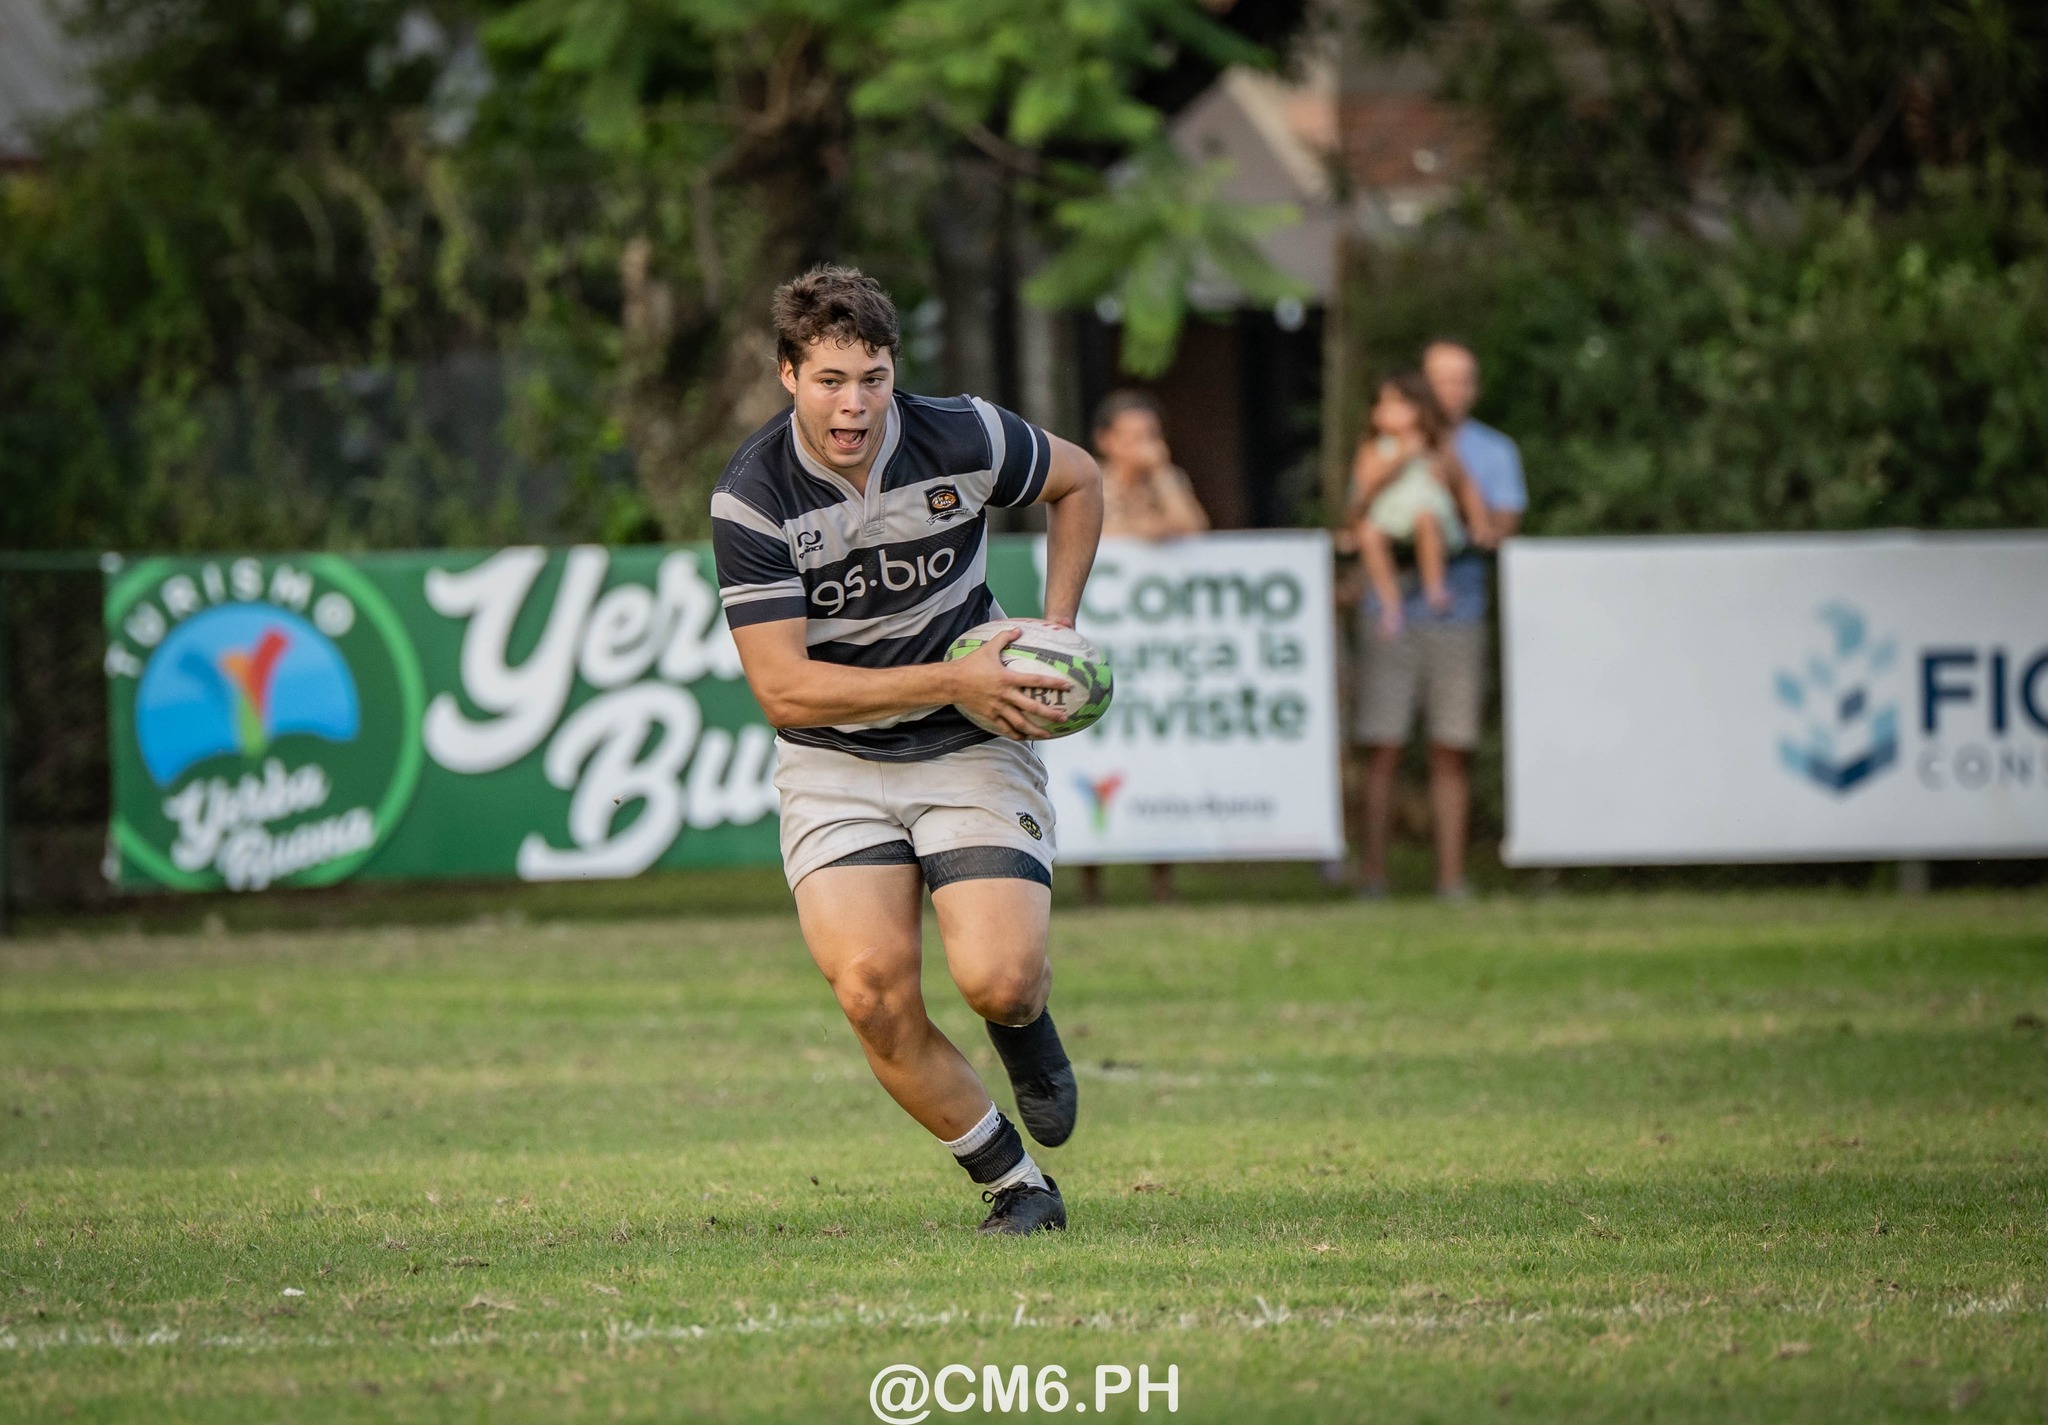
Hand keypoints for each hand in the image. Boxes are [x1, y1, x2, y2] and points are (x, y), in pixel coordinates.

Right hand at [949, 627, 1071, 738]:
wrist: (951, 682)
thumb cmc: (970, 664)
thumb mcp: (988, 648)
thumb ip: (1004, 637)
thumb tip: (1019, 629)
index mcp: (1008, 678)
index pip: (1035, 681)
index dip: (1052, 683)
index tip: (1067, 686)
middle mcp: (1005, 695)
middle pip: (1032, 707)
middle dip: (1049, 714)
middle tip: (1064, 719)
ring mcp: (998, 708)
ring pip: (1020, 723)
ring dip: (1035, 730)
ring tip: (1048, 735)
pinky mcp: (990, 716)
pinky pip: (1005, 729)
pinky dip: (1016, 734)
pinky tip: (1025, 738)